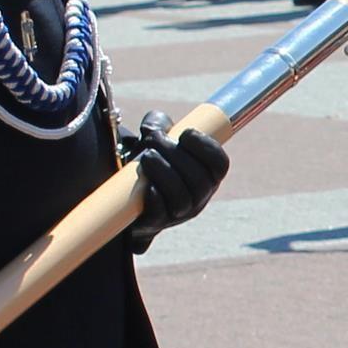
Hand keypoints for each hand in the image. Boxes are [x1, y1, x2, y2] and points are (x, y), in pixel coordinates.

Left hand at [120, 110, 228, 250]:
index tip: (185, 133)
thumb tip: (154, 127)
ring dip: (163, 171)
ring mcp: (179, 213)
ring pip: (181, 196)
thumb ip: (157, 124)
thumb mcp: (155, 141)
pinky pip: (160, 211)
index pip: (219, 164)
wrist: (127, 199)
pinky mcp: (157, 224)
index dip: (206, 147)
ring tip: (146, 157)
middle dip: (175, 154)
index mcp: (206, 175)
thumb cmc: (149, 164)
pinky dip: (154, 194)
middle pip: (199, 179)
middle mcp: (198, 196)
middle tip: (153, 139)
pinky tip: (146, 183)